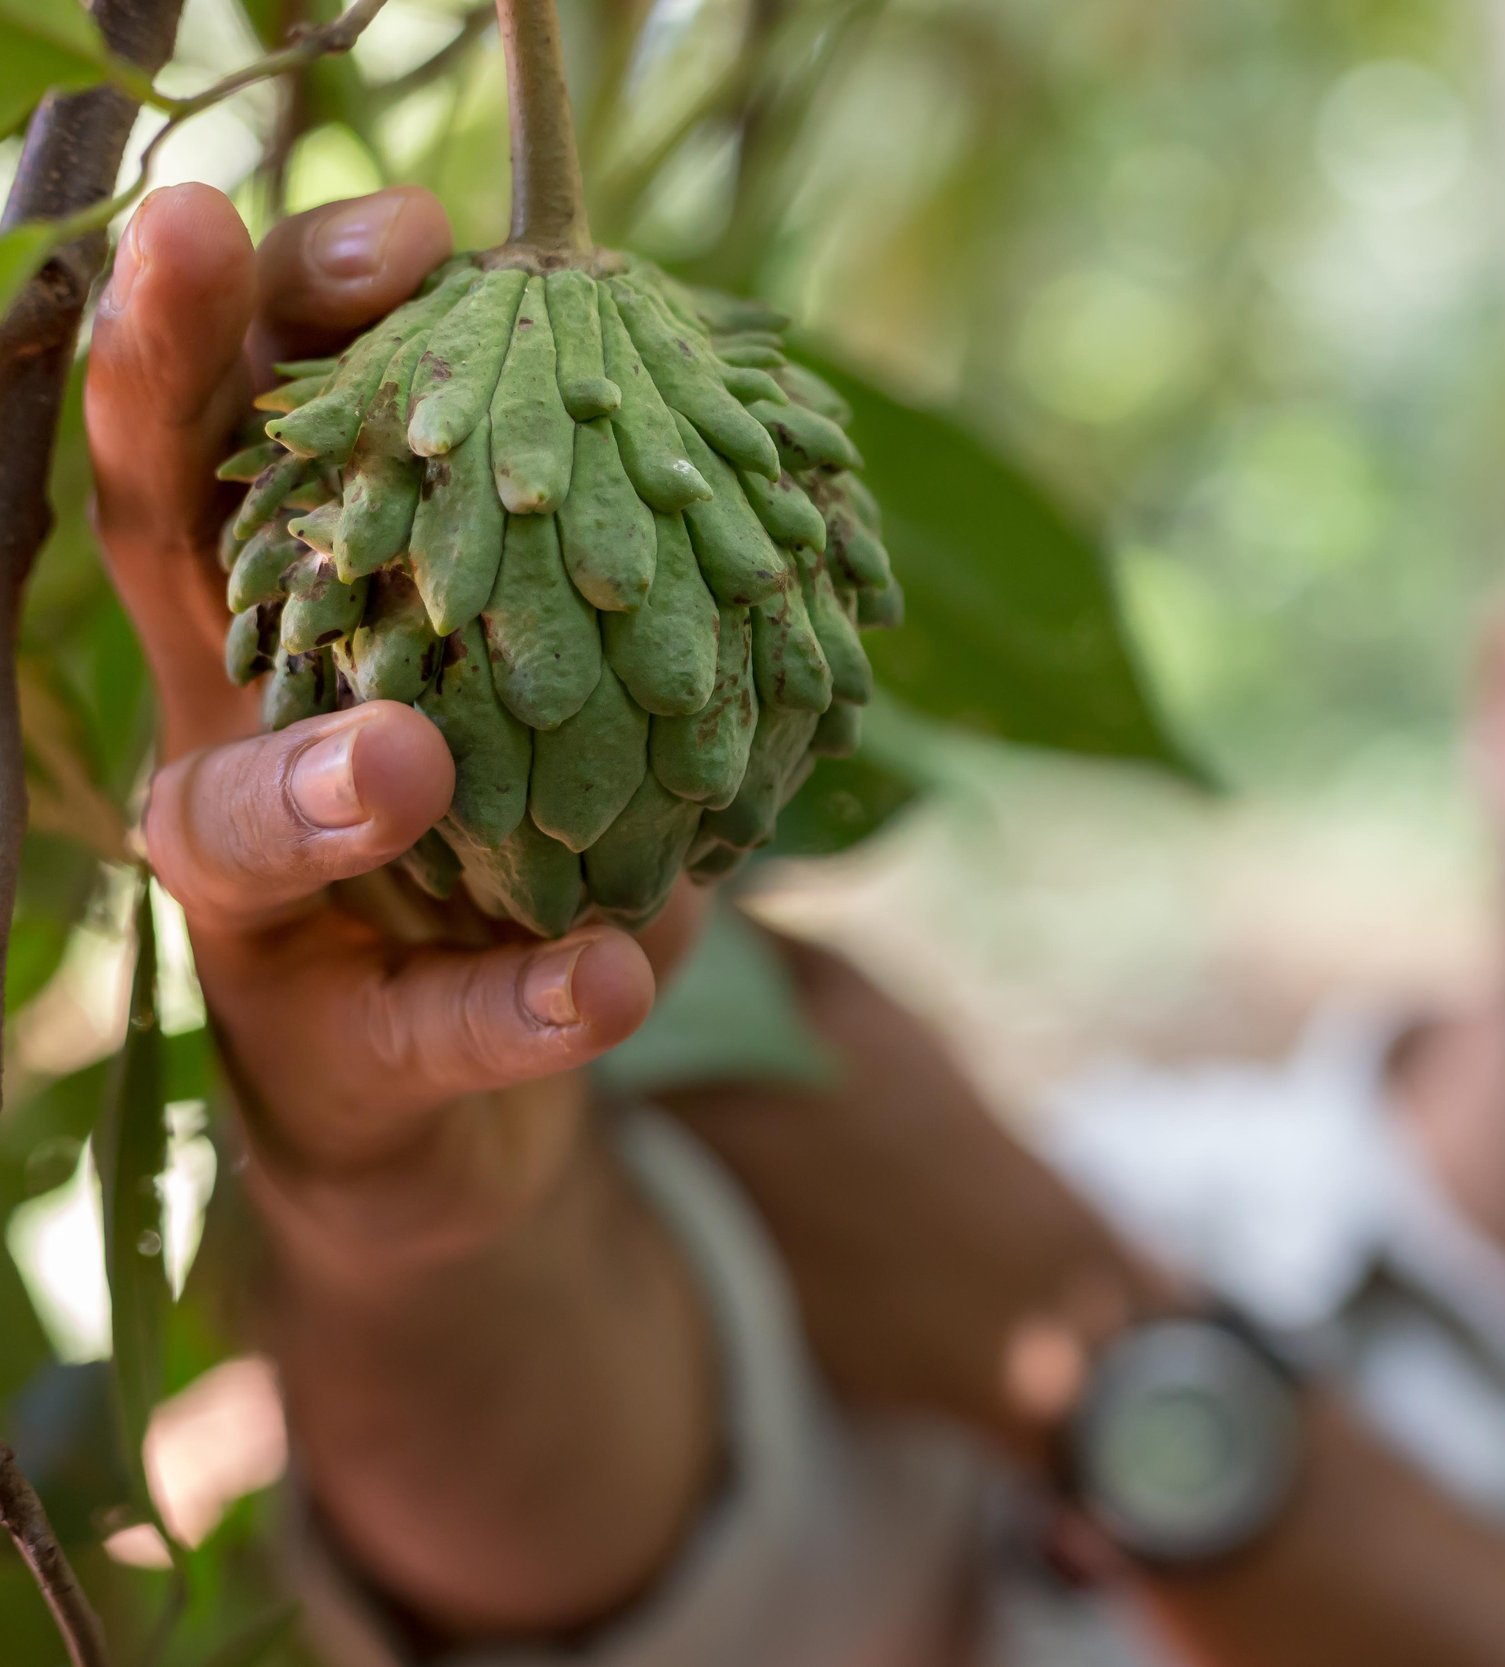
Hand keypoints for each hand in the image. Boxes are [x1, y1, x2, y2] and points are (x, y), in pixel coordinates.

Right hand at [87, 184, 695, 1278]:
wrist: (459, 1111)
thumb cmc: (505, 850)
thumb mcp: (542, 689)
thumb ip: (580, 578)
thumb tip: (706, 393)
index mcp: (289, 618)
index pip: (248, 431)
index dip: (280, 313)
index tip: (404, 225)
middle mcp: (231, 729)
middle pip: (159, 541)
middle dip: (162, 383)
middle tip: (192, 242)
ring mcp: (257, 905)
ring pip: (221, 825)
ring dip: (316, 781)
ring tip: (405, 758)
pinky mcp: (336, 1060)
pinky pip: (427, 1031)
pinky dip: (523, 1003)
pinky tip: (608, 975)